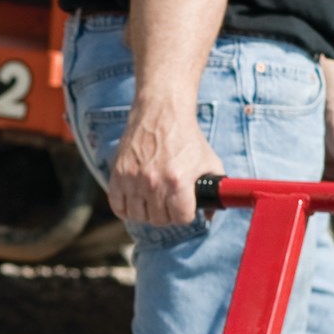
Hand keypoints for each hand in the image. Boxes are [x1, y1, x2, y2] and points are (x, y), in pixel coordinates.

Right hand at [107, 102, 220, 227]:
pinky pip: (118, 206)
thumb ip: (215, 191)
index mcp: (178, 182)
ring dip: (147, 212)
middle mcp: (153, 182)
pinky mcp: (118, 174)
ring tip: (153, 200)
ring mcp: (133, 179)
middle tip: (169, 202)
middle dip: (167, 213)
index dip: (186, 214)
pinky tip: (136, 200)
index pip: (181, 219)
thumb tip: (210, 215)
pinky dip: (126, 208)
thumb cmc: (187, 139)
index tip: (185, 206)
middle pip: (159, 220)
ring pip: (138, 216)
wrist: (161, 113)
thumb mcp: (209, 163)